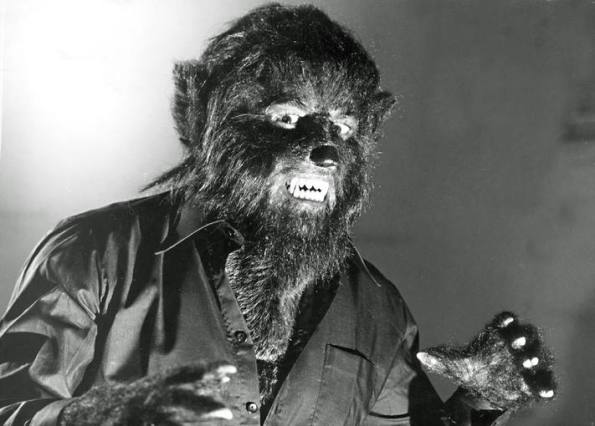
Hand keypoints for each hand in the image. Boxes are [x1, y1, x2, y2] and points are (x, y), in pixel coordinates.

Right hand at [60, 362, 235, 424]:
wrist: (83, 414)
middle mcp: (148, 397)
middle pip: (180, 399)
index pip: (185, 372)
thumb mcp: (151, 388)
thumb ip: (178, 384)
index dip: (207, 369)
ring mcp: (139, 415)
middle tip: (226, 412)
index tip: (230, 369)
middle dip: (203, 406)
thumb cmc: (126, 401)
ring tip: (218, 419)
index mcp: (154, 383)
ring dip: (194, 422)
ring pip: (172, 421)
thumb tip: (216, 383)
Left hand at [416, 312, 555, 410]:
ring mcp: (528, 363)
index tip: (503, 321)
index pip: (505, 320)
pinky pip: (546, 381)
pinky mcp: (535, 383)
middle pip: (526, 333)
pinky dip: (547, 385)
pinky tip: (543, 390)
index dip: (506, 319)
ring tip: (526, 362)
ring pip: (538, 354)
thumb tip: (419, 356)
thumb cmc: (473, 370)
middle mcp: (517, 345)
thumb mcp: (455, 365)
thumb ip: (439, 359)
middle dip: (524, 335)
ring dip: (535, 356)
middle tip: (519, 340)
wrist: (486, 390)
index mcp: (498, 334)